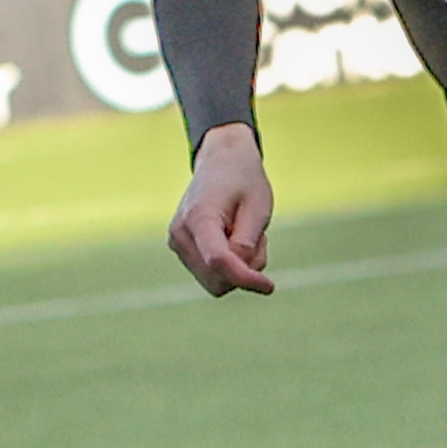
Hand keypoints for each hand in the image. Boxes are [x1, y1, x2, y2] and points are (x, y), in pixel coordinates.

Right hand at [168, 122, 276, 296]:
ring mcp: (176, 243)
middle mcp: (180, 234)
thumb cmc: (244, 181)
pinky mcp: (181, 248)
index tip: (270, 286)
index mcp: (199, 218)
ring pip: (214, 280)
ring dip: (238, 266)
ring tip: (244, 233)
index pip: (219, 261)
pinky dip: (229, 264)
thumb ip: (247, 243)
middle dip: (244, 269)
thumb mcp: (257, 208)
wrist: (221, 161)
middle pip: (216, 279)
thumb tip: (238, 273)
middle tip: (258, 238)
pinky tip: (233, 237)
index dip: (245, 278)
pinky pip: (211, 273)